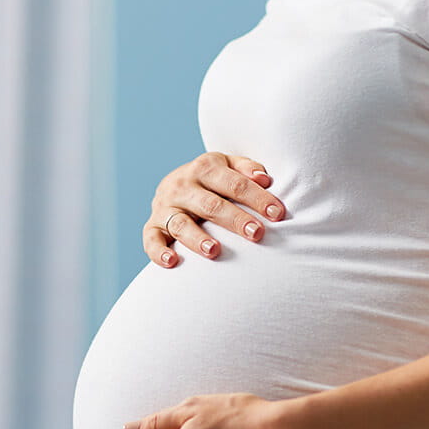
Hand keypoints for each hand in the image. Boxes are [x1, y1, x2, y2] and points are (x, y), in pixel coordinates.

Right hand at [145, 152, 288, 267]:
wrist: (176, 184)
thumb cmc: (214, 181)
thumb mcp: (229, 166)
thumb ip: (247, 169)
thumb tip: (265, 179)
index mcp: (204, 167)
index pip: (234, 183)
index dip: (257, 199)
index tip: (278, 215)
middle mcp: (181, 185)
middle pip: (210, 205)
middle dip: (235, 220)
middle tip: (257, 234)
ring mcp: (164, 207)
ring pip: (180, 224)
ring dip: (197, 238)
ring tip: (215, 251)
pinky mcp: (152, 226)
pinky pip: (151, 240)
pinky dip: (159, 252)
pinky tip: (172, 262)